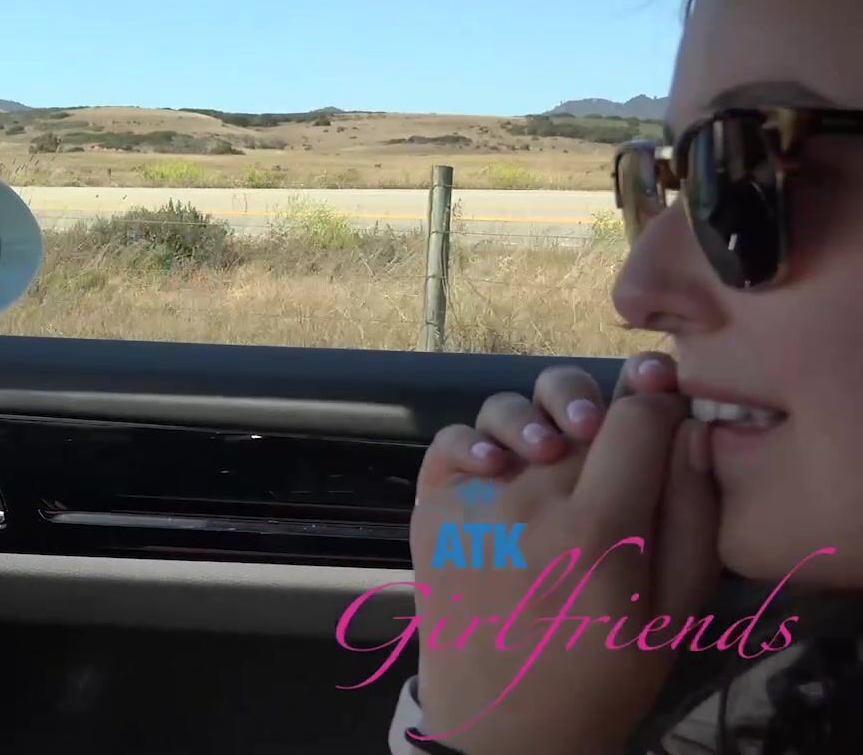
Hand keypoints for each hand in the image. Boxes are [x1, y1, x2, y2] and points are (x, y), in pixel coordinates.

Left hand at [409, 352, 719, 753]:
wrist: (500, 727)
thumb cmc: (600, 676)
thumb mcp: (674, 612)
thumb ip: (690, 517)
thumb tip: (689, 429)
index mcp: (596, 531)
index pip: (637, 417)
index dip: (659, 399)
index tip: (667, 401)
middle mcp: (526, 503)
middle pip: (576, 408)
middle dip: (608, 406)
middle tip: (622, 429)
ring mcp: (469, 503)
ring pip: (511, 412)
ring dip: (543, 416)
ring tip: (560, 445)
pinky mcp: (429, 511)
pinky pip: (453, 441)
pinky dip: (481, 438)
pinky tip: (504, 464)